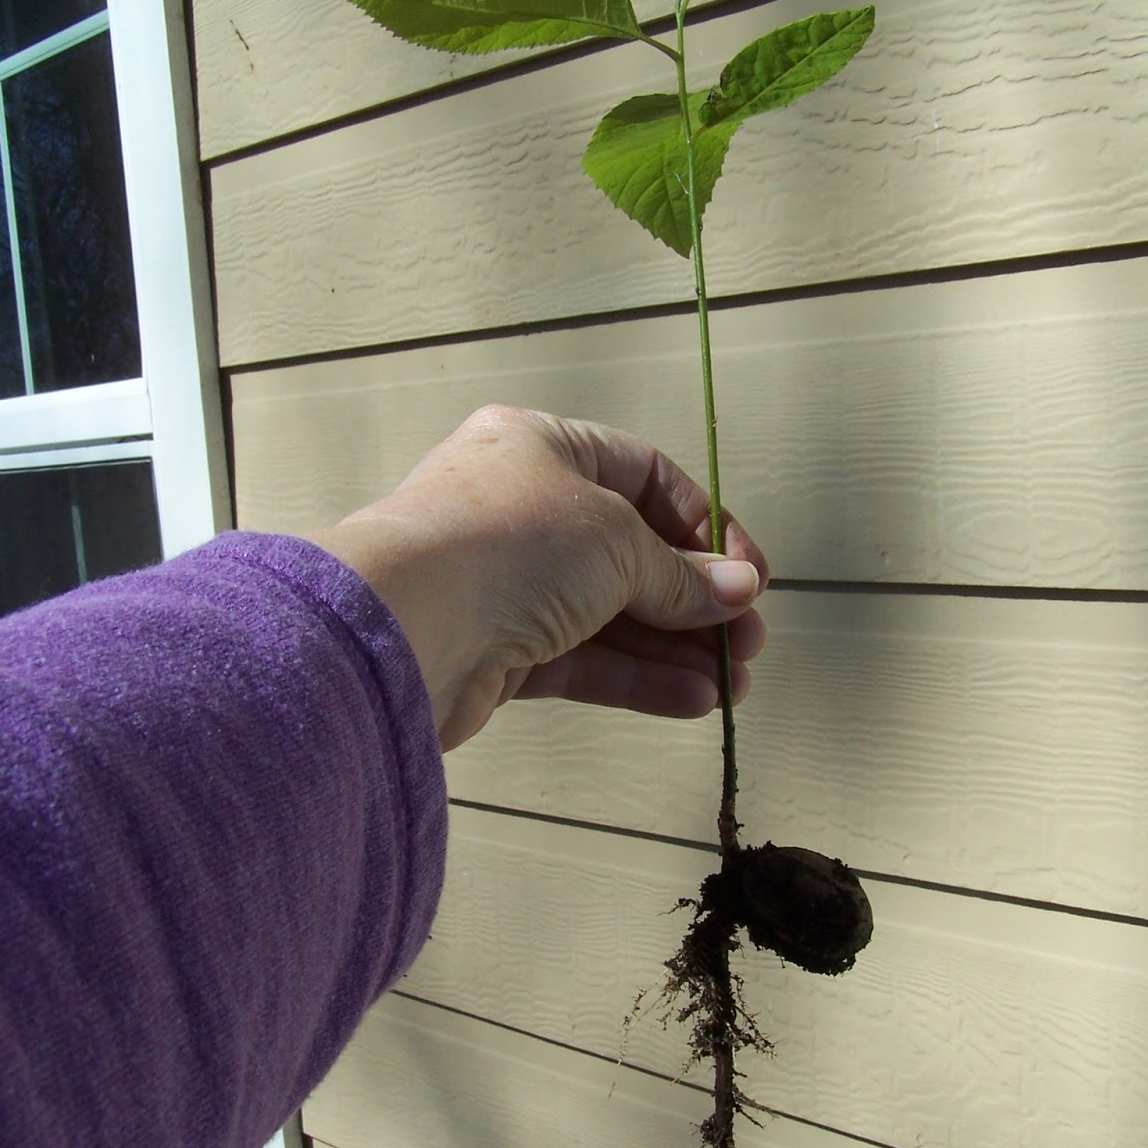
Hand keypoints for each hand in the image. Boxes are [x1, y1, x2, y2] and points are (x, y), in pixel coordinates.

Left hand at [308, 405, 768, 750]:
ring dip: (676, 648)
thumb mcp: (614, 541)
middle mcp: (523, 510)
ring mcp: (509, 584)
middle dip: (697, 600)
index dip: (705, 525)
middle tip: (748, 642)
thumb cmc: (503, 546)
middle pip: (632, 553)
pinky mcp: (498, 651)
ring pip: (610, 614)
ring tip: (733, 685)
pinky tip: (691, 700)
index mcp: (543, 448)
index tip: (750, 576)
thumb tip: (739, 590)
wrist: (397, 627)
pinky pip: (582, 659)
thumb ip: (680, 574)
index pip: (645, 476)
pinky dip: (637, 677)